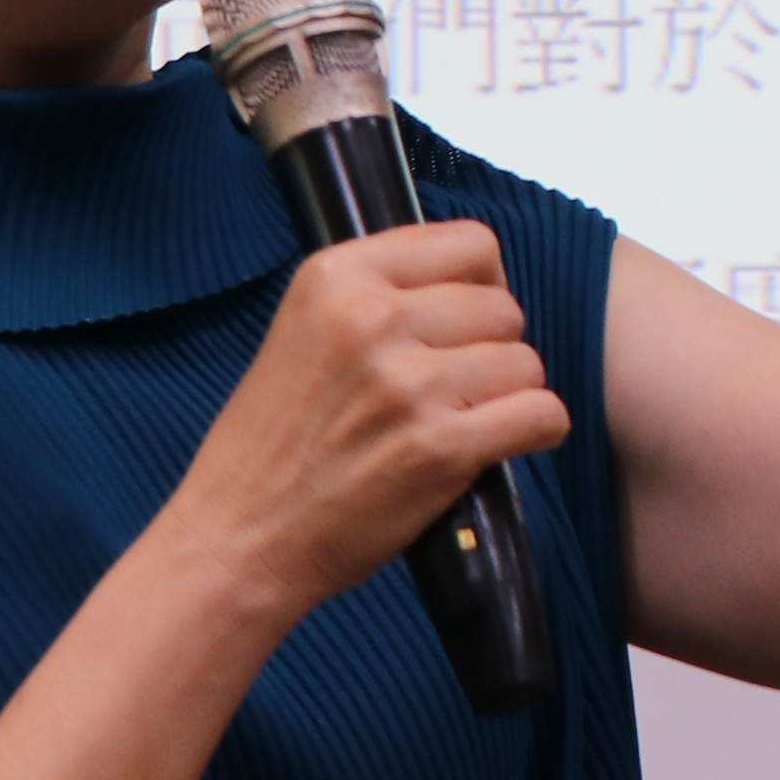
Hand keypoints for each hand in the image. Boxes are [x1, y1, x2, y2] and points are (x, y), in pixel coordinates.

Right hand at [169, 221, 568, 621]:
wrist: (238, 536)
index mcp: (338, 277)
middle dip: (492, 349)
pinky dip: (535, 433)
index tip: (461, 324)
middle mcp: (372, 319)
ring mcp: (408, 383)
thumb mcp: (306, 330)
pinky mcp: (439, 447)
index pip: (472, 244)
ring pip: (525, 363)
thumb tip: (479, 282)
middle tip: (453, 388)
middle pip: (504, 307)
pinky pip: (542, 414)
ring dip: (509, 396)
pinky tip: (496, 446)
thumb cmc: (273, 443)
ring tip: (461, 422)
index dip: (482, 286)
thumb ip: (382, 295)